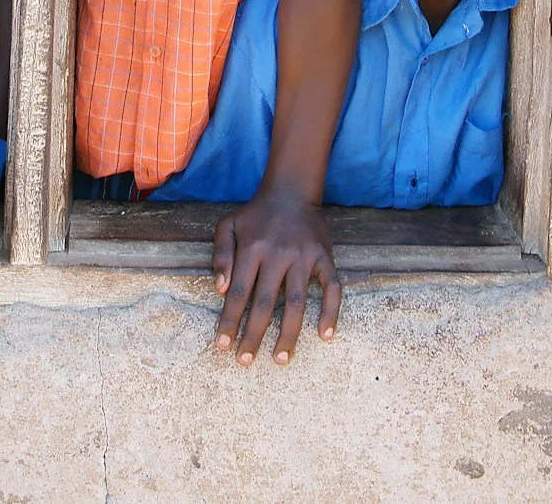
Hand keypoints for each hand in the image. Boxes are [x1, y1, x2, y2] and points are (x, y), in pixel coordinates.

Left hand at [212, 188, 341, 365]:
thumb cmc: (255, 215)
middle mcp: (279, 253)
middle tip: (245, 361)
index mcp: (252, 247)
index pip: (238, 292)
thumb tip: (219, 288)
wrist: (291, 191)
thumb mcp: (228, 226)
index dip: (230, 320)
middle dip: (253, 335)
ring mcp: (304, 256)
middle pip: (265, 303)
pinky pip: (332, 287)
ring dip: (288, 333)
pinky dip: (330, 311)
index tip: (222, 345)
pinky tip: (325, 335)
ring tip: (280, 359)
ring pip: (296, 302)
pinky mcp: (324, 257)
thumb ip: (220, 255)